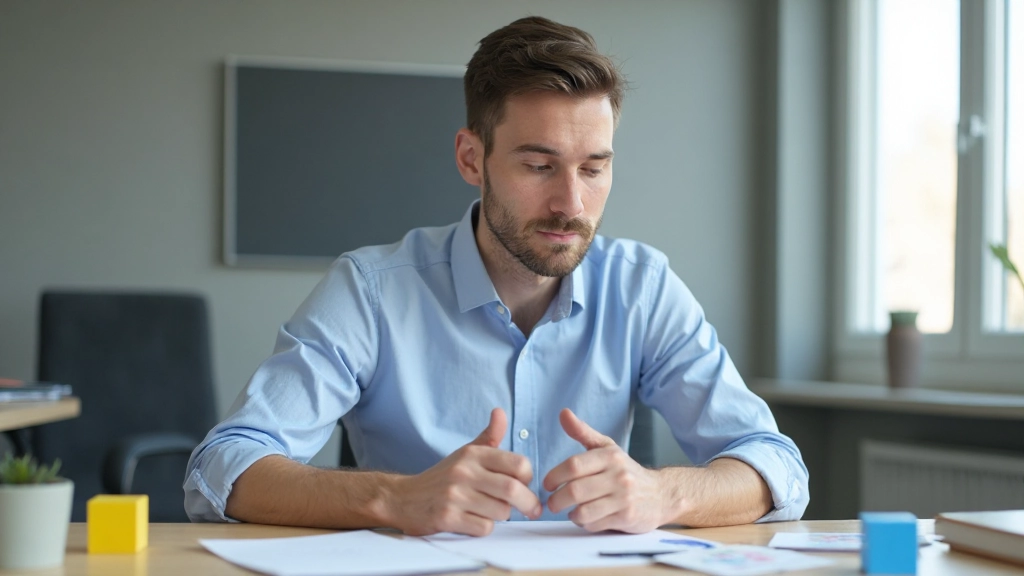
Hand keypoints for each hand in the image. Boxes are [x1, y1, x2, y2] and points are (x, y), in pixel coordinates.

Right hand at [386, 408, 541, 535]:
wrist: (403, 498)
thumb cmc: (442, 477)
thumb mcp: (465, 453)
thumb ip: (488, 436)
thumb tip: (500, 412)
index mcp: (472, 454)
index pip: (518, 464)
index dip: (527, 477)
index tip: (524, 484)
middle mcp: (463, 471)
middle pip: (512, 490)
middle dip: (528, 503)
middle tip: (532, 509)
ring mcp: (454, 495)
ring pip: (501, 512)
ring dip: (502, 516)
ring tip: (490, 510)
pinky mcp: (447, 518)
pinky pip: (483, 528)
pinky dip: (484, 527)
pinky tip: (473, 520)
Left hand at [544, 408, 669, 532]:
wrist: (661, 494)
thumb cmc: (626, 470)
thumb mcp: (607, 448)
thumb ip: (583, 432)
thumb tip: (563, 413)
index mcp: (610, 456)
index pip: (574, 465)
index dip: (555, 476)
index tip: (547, 484)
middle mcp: (618, 476)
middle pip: (575, 490)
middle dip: (557, 500)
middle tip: (552, 503)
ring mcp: (623, 498)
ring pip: (584, 511)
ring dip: (570, 513)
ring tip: (569, 510)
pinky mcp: (627, 518)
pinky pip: (595, 524)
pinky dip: (585, 523)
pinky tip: (587, 517)